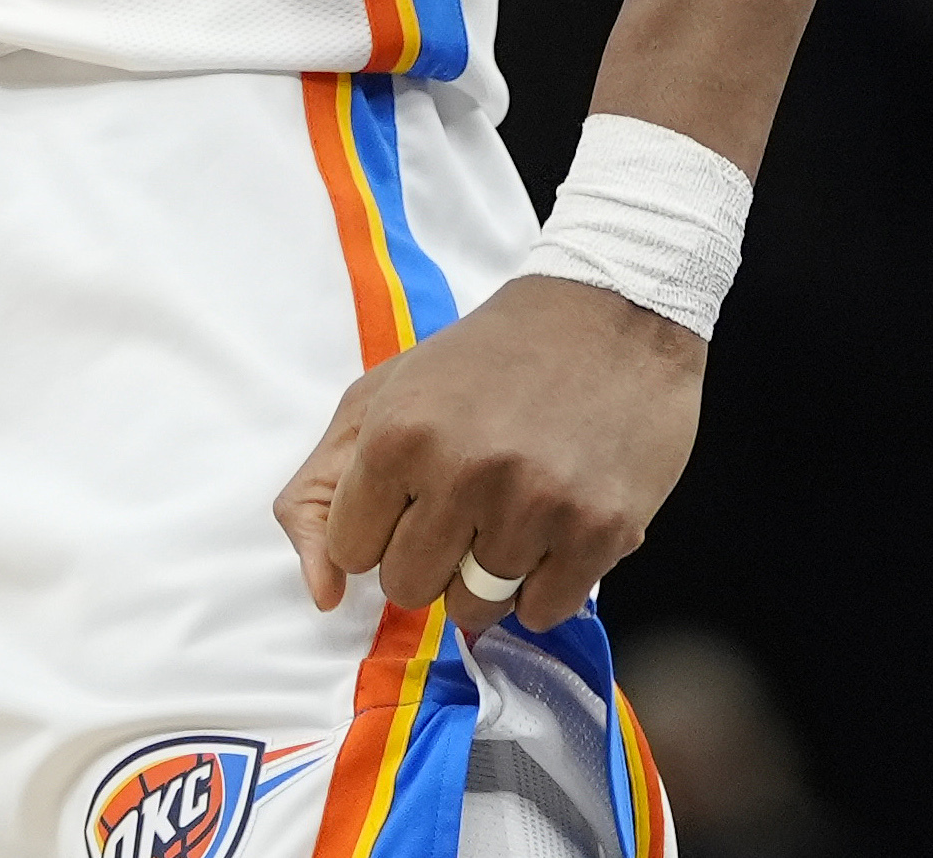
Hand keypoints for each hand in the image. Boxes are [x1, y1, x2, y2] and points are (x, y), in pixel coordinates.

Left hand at [274, 273, 703, 624]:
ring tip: (511, 510)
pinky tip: (552, 527)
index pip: (352, 551)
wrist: (610, 317)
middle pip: (409, 587)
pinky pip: (540, 613)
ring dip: (486, 574)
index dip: (380, 527)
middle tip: (463, 506)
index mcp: (398, 434)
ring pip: (475, 609)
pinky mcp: (599, 532)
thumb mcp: (383, 394)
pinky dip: (541, 585)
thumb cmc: (486, 360)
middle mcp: (462, 472)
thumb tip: (322, 594)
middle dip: (428, 557)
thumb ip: (322, 491)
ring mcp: (534, 506)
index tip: (412, 495)